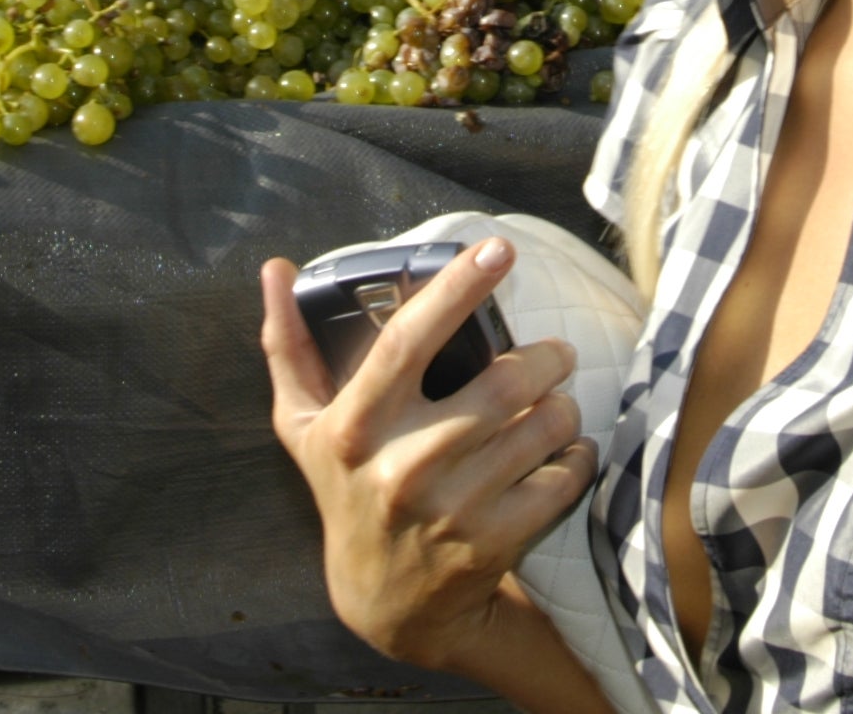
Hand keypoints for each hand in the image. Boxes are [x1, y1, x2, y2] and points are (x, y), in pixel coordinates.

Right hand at [261, 237, 599, 674]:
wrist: (386, 604)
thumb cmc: (347, 493)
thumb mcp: (304, 427)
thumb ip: (288, 346)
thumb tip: (274, 269)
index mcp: (354, 428)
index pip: (408, 341)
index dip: (456, 288)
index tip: (498, 249)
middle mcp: (401, 468)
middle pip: (502, 385)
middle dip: (545, 358)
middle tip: (553, 354)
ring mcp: (450, 510)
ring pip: (542, 426)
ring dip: (563, 405)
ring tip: (555, 401)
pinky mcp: (494, 542)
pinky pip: (563, 476)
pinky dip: (577, 455)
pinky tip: (563, 452)